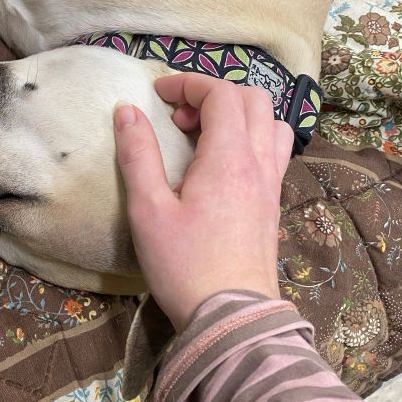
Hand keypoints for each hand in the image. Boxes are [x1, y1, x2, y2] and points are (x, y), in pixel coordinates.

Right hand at [114, 74, 293, 331]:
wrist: (233, 317)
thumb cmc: (185, 265)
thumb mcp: (148, 210)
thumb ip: (137, 155)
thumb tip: (127, 111)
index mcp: (229, 157)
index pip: (221, 94)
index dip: (189, 84)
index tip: (159, 95)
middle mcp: (259, 162)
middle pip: (253, 99)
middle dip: (213, 94)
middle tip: (179, 119)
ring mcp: (272, 184)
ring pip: (271, 123)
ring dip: (239, 114)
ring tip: (205, 136)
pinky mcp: (274, 204)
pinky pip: (274, 151)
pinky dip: (251, 138)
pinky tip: (223, 165)